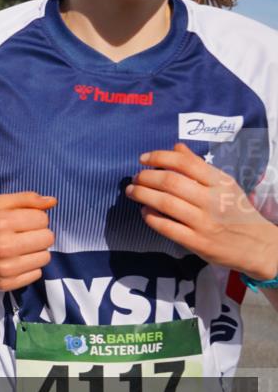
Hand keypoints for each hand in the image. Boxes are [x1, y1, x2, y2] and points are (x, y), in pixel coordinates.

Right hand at [0, 192, 56, 289]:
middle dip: (38, 234)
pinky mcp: (5, 283)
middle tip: (22, 235)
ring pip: (45, 257)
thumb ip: (26, 199)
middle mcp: (3, 246)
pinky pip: (36, 274)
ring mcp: (5, 268)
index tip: (22, 222)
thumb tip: (53, 201)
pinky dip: (29, 266)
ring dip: (36, 251)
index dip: (35, 218)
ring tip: (19, 248)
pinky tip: (15, 261)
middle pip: (48, 238)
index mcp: (1, 222)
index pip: (43, 219)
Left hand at [127, 143, 277, 279]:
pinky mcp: (197, 242)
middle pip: (170, 182)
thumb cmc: (235, 210)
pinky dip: (150, 217)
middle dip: (146, 177)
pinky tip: (145, 212)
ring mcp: (204, 222)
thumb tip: (176, 147)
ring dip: (142, 195)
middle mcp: (213, 200)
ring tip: (133, 192)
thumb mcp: (224, 184)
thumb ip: (199, 166)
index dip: (160, 157)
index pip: (186, 163)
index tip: (143, 159)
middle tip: (135, 178)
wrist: (257, 245)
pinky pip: (167, 227)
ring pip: (165, 203)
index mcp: (220, 182)